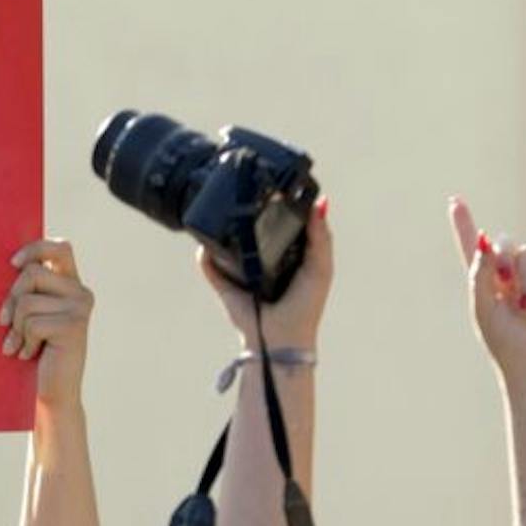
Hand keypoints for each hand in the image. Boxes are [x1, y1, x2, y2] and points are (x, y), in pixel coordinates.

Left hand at [1, 239, 93, 408]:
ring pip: (27, 302)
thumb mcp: (28, 317)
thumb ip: (25, 291)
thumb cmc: (32, 355)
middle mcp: (80, 292)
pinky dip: (23, 341)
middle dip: (11, 299)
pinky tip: (28, 355)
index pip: (59, 248)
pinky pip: (32, 323)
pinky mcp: (74, 326)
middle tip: (4, 324)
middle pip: (32, 273)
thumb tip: (4, 268)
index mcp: (70, 284)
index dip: (35, 248)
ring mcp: (80, 307)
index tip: (12, 264)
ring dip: (15, 328)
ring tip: (20, 346)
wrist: (50, 395)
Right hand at [199, 196, 331, 347]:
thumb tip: (321, 202)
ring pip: (229, 247)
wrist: (281, 340)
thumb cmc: (306, 307)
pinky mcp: (226, 288)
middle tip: (245, 193)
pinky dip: (206, 258)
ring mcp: (242, 274)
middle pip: (251, 232)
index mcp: (288, 255)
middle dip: (246, 215)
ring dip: (223, 232)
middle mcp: (263, 262)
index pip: (281, 224)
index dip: (277, 206)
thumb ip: (320, 236)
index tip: (274, 185)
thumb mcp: (320, 266)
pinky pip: (211, 269)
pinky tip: (204, 245)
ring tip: (223, 212)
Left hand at [450, 197, 525, 382]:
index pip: (473, 248)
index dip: (464, 225)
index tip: (454, 201)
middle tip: (504, 285)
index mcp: (484, 283)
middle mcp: (509, 275)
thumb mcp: (482, 309)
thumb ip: (479, 274)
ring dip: (524, 274)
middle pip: (501, 243)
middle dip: (500, 259)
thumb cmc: (504, 342)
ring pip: (525, 249)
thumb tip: (486, 241)